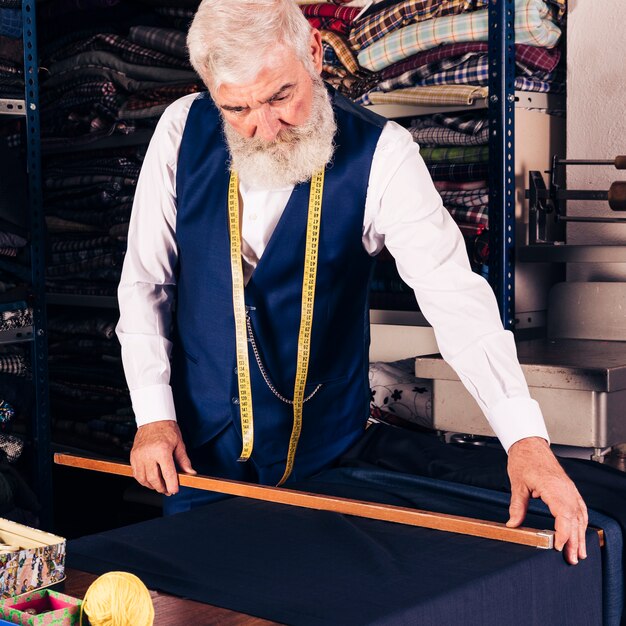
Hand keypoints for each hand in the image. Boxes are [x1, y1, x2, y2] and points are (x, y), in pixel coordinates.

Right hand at [130, 421, 195, 495]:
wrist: (153, 418)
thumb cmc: (167, 429)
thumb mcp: (179, 443)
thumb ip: (184, 460)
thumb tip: (191, 473)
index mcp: (162, 450)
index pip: (167, 473)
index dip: (172, 485)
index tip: (175, 490)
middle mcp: (148, 454)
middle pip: (154, 479)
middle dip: (162, 488)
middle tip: (168, 491)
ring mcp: (139, 456)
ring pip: (143, 479)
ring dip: (152, 486)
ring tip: (160, 486)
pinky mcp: (133, 456)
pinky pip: (136, 474)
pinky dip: (143, 480)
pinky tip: (150, 480)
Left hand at [506, 437, 587, 564]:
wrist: (529, 444)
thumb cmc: (524, 460)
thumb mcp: (517, 484)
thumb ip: (517, 506)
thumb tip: (512, 524)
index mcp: (553, 487)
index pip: (563, 515)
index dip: (563, 533)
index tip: (559, 546)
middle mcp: (565, 489)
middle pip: (574, 519)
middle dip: (574, 541)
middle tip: (572, 559)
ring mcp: (569, 489)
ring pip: (580, 516)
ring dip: (580, 535)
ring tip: (579, 553)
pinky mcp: (569, 489)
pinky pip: (580, 508)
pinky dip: (582, 523)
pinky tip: (581, 533)